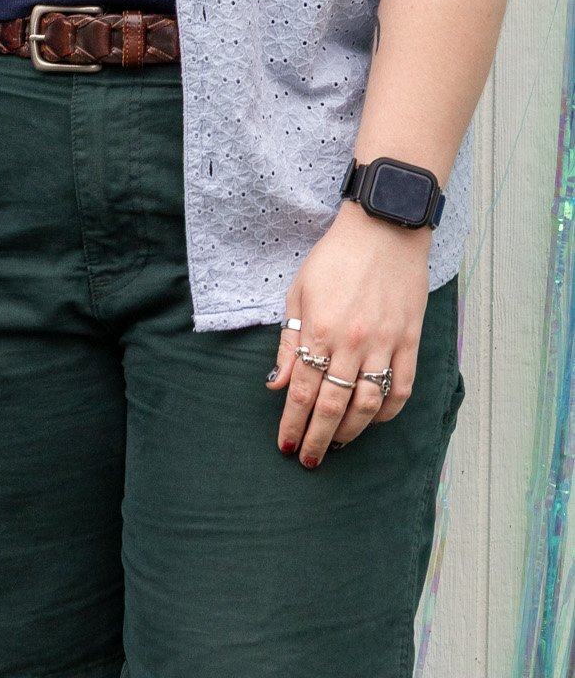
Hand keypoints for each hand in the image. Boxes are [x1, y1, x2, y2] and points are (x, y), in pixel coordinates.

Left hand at [265, 202, 430, 466]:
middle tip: (309, 459)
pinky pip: (402, 388)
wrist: (383, 229)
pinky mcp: (410, 341)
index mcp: (320, 329)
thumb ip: (290, 343)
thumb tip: (277, 385)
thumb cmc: (335, 258)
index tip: (286, 445)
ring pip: (368, 404)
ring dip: (351, 432)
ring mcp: (385, 343)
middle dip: (318, 438)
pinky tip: (373, 421)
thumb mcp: (299, 293)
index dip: (293, 422)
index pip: (303, 390)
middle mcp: (352, 342)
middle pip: (333, 405)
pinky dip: (388, 413)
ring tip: (337, 445)